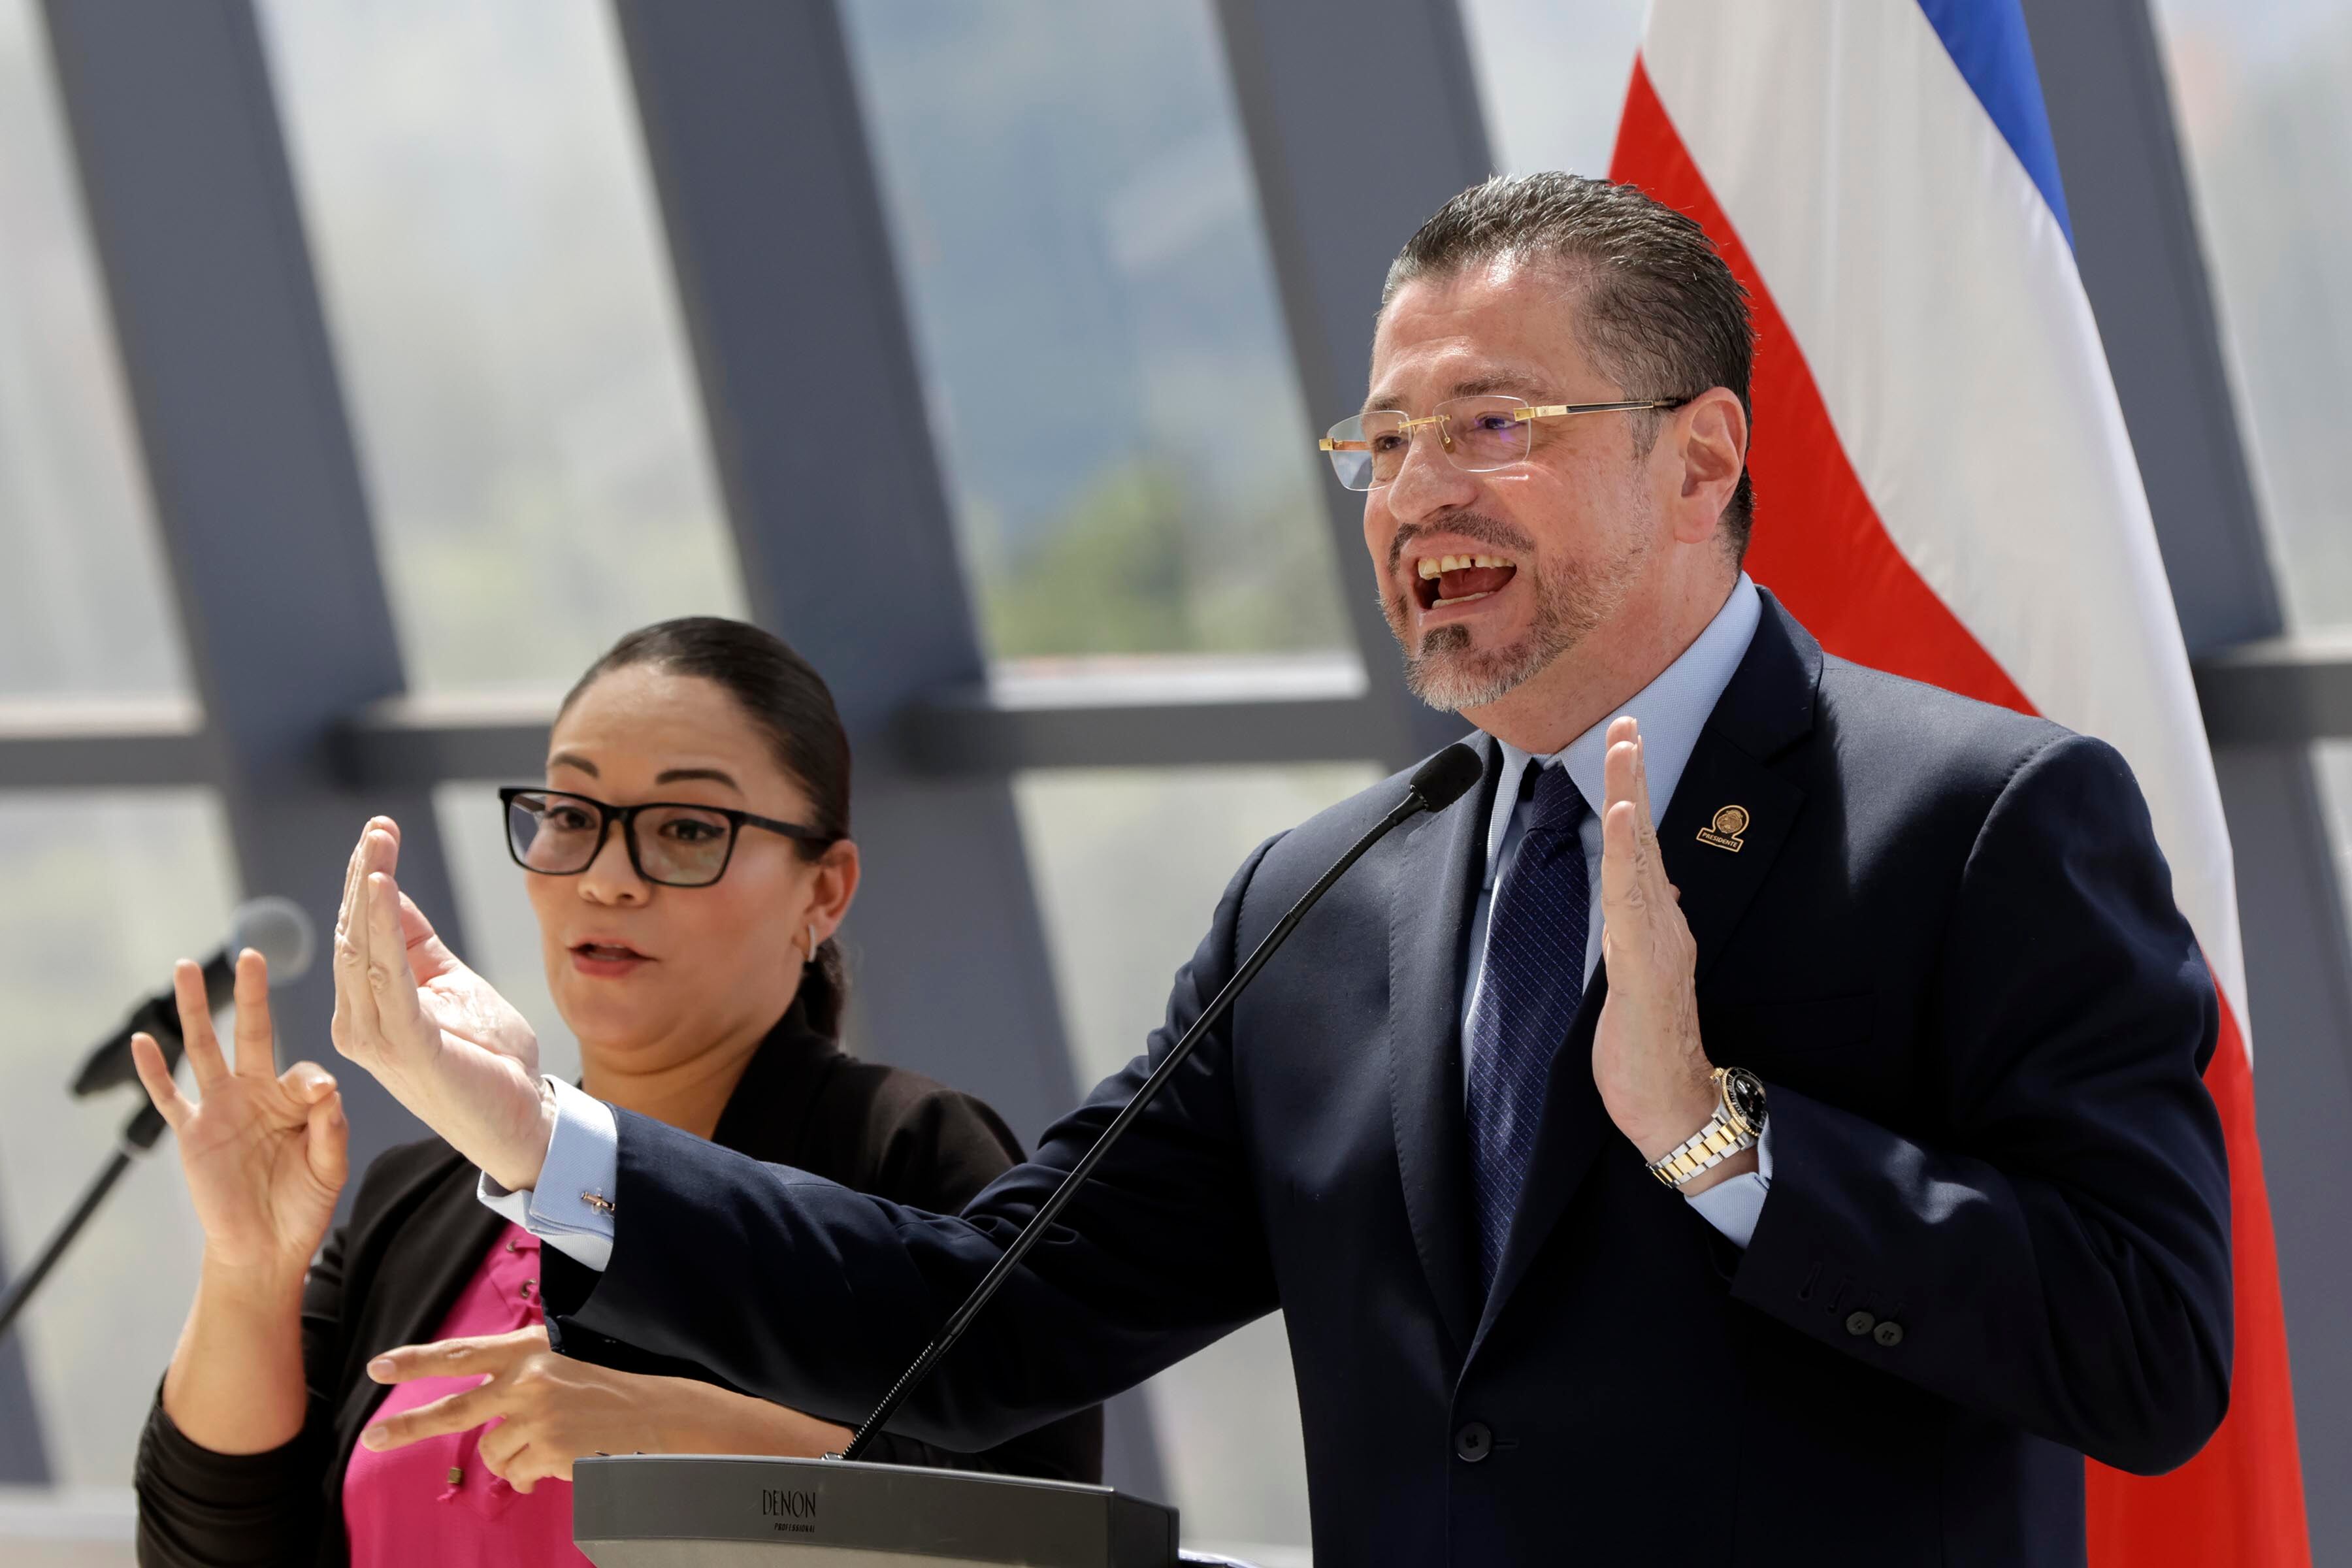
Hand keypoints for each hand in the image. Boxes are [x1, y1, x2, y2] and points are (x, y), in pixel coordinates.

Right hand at [131, 951, 346, 1284]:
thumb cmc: (302, 1207)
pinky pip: (168, 1096)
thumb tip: (325, 1088)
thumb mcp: (328, 1168)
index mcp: (295, 1101)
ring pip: (205, 1050)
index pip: (305, 1072)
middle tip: (253, 954)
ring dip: (196, 1011)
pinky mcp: (192, 1133)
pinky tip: (143, 1040)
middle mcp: (256, 1095)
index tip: (319, 1097)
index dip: (312, 1083)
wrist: (266, 1249)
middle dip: (252, 995)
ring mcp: (220, 1110)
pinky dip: (154, 1071)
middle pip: (253, 1034)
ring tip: (185, 969)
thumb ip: (330, 1129)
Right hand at [329, 817, 552, 1190]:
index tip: (378, 832)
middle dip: (364, 875)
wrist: (520, 1117)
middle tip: (377, 826)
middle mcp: (359, 1022)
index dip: (365, 881)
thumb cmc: (486, 1058)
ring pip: (362, 948)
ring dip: (369, 891)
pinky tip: (384, 889)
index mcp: (369, 1008)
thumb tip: (391, 893)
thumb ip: (415, 945)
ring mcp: (377, 1036)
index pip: (357, 934)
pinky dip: (383, 927)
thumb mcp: (450, 983)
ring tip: (377, 844)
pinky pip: (388, 976)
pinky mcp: (405, 1045)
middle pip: (352, 935)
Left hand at [359, 1326, 853, 1490]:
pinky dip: (535, 1475)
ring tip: (552, 1445)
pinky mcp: (549, 1449)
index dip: (418, 1360)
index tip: (379, 1366)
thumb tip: (485, 1417)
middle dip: (409, 1425)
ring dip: (515, 1458)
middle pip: (455, 1409)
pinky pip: (520, 1475)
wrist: (664, 1412)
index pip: (464, 1352)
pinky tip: (565, 1459)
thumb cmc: (614, 1385)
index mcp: (530, 1349)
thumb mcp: (564, 1363)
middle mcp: (528, 1378)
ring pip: (494, 1454)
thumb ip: (520, 1379)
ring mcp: (537, 1416)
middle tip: (373, 1439)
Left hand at [1592, 717, 1752, 1191]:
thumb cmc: (1650, 1054)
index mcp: (1658, 929)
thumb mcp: (1635, 980)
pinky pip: (1634, 905)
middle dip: (1634, 777)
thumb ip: (1640, 934)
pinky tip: (1627, 819)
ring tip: (1627, 747)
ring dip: (1632, 799)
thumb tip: (1647, 891)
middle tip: (1627, 721)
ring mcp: (1657, 945)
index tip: (1625, 745)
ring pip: (1641, 860)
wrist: (1675, 1111)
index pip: (1641, 851)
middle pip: (1645, 840)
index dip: (1632, 797)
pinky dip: (1632, 857)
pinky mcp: (1644, 969)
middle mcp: (1664, 927)